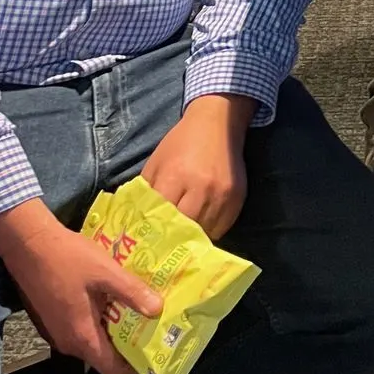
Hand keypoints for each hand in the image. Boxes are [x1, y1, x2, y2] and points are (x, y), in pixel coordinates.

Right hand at [0, 201, 161, 373]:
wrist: (27, 243)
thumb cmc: (67, 257)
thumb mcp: (106, 272)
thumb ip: (132, 292)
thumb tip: (157, 310)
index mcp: (82, 336)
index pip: (112, 371)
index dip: (136, 370)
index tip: (157, 357)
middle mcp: (68, 342)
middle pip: (103, 358)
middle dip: (130, 348)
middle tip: (155, 330)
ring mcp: (57, 332)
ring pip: (92, 342)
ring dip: (114, 333)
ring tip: (139, 314)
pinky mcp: (52, 319)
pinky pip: (81, 330)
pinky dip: (99, 322)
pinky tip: (112, 302)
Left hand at [139, 95, 252, 240]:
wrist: (217, 123)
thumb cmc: (181, 142)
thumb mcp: (157, 162)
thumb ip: (147, 191)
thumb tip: (136, 221)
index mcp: (175, 176)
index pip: (162, 216)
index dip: (154, 232)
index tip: (147, 244)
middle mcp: (201, 187)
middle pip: (184, 228)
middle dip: (173, 240)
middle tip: (163, 250)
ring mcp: (221, 195)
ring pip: (205, 232)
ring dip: (192, 240)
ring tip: (181, 246)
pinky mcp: (237, 198)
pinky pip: (222, 228)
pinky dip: (209, 233)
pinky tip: (200, 232)